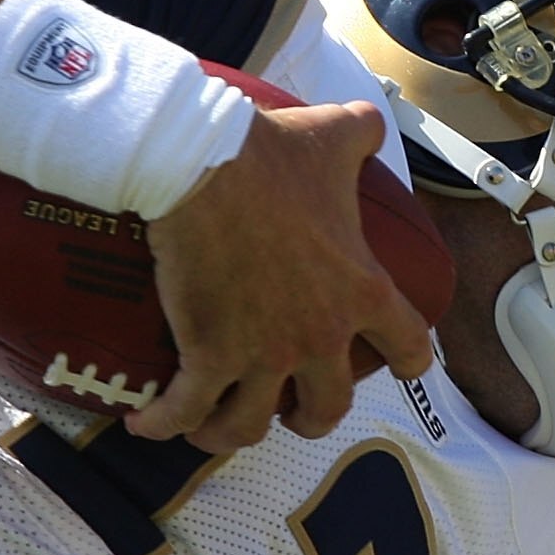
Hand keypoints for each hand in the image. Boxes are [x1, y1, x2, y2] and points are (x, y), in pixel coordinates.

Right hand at [132, 98, 434, 450]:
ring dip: (233, 432)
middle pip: (328, 408)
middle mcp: (320, 335)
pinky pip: (187, 410)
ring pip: (253, 425)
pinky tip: (146, 423)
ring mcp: (264, 353)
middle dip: (309, 417)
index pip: (408, 346)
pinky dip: (164, 423)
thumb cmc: (267, 154)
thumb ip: (360, 134)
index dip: (406, 363)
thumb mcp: (331, 137)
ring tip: (216, 426)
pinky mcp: (208, 355)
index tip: (397, 369)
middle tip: (291, 408)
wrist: (197, 163)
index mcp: (361, 291)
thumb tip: (369, 121)